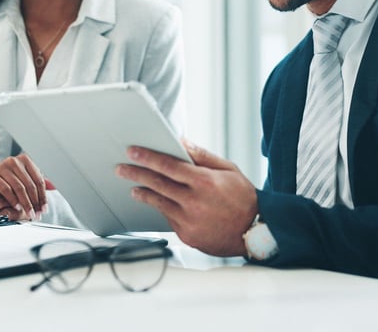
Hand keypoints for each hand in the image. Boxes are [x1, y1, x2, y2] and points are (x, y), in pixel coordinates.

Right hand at [0, 155, 50, 219]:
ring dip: (25, 203)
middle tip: (36, 214)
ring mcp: (3, 166)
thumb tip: (54, 187)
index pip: (39, 180)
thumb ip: (35, 180)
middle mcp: (15, 161)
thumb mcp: (21, 177)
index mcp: (25, 160)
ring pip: (19, 188)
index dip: (43, 196)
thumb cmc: (5, 178)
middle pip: (30, 185)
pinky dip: (13, 200)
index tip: (44, 209)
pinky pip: (6, 189)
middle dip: (35, 202)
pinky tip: (16, 207)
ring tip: (29, 213)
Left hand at [115, 140, 257, 256]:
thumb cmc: (244, 198)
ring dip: (143, 193)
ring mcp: (189, 221)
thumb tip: (182, 143)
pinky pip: (168, 218)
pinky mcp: (187, 235)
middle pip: (157, 184)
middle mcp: (194, 202)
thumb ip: (202, 156)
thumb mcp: (228, 169)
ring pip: (158, 203)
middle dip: (136, 174)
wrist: (255, 232)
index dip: (148, 157)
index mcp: (204, 182)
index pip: (168, 166)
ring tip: (134, 186)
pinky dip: (161, 208)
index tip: (133, 151)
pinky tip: (157, 201)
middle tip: (122, 168)